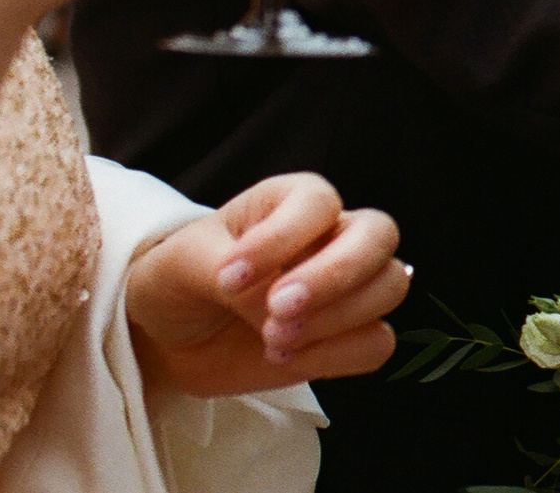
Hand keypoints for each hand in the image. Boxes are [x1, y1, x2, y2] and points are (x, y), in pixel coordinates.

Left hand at [125, 173, 407, 394]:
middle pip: (379, 236)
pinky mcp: (345, 337)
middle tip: (277, 309)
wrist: (170, 337)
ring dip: (334, 319)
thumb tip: (275, 307)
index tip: (229, 276)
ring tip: (272, 338)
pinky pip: (376, 344)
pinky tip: (286, 357)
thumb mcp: (183, 265)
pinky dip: (337, 355)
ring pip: (389, 287)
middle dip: (334, 275)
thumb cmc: (178, 280)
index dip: (282, 238)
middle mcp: (332, 236)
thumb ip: (228, 275)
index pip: (319, 203)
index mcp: (293, 201)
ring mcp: (346, 288)